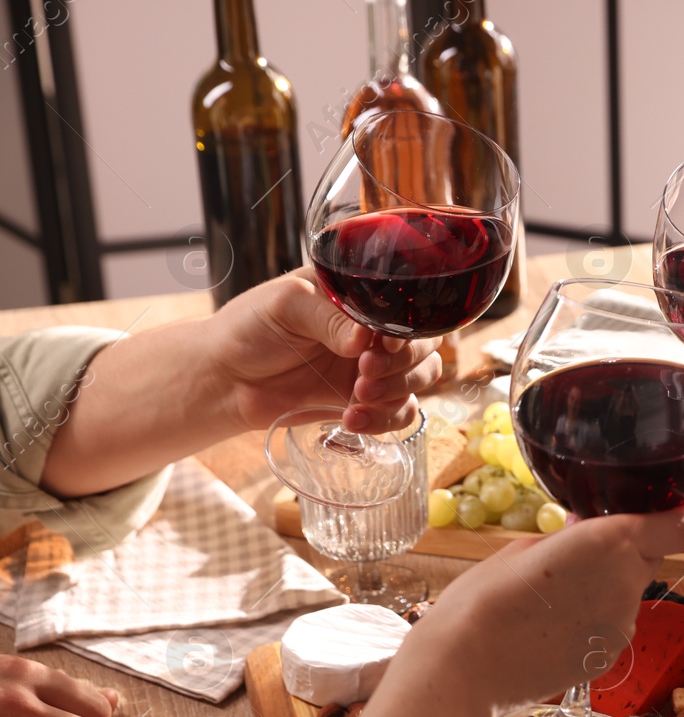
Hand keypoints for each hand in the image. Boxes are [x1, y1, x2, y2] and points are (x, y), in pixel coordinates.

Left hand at [206, 270, 442, 434]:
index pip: (408, 308)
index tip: (384, 344)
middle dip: (403, 364)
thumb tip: (363, 339)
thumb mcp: (284, 306)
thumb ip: (327, 317)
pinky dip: (385, 420)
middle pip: (425, 345)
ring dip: (397, 392)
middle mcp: (374, 330)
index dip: (408, 329)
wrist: (224, 379)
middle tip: (365, 373)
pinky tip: (352, 419)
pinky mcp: (365, 400)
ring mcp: (373, 366)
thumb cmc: (249, 328)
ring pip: (421, 378)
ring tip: (359, 398)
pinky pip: (399, 412)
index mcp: (360, 297)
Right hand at [364, 506, 683, 716]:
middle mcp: (628, 583)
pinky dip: (594, 622)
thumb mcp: (529, 546)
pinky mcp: (609, 657)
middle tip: (578, 555)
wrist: (466, 667)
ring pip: (629, 594)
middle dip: (626, 552)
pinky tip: (553, 627)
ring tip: (555, 597)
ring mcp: (622, 626)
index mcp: (611, 543)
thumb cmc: (484, 597)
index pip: (681, 526)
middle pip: (649, 557)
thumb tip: (588, 531)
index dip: (679, 517)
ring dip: (607, 589)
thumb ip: (574, 538)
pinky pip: (613, 626)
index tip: (668, 512)